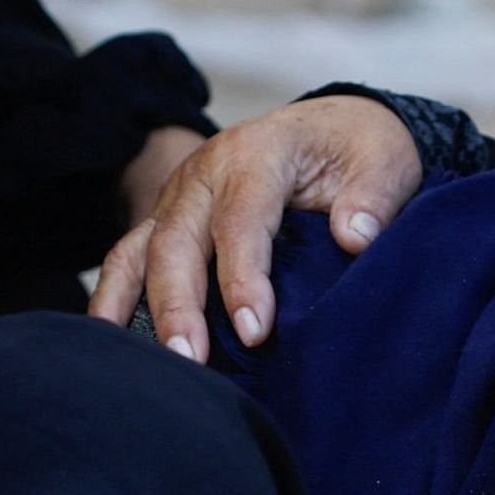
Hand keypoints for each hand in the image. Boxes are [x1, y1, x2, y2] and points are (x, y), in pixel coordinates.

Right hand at [85, 96, 419, 362]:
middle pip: (177, 239)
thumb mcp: (383, 161)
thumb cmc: (356, 150)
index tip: (255, 331)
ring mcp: (179, 197)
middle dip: (179, 304)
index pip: (240, 218)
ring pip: (139, 251)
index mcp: (257, 152)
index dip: (242, 276)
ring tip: (144, 366)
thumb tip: (354, 238)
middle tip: (190, 361)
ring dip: (133, 308)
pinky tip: (111, 347)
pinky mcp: (167, 220)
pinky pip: (128, 260)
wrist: (329, 129)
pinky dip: (115, 301)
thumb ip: (372, 198)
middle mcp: (206, 172)